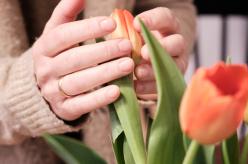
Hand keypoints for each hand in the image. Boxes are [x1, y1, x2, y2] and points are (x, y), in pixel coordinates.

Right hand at [32, 0, 133, 120]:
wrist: (44, 89)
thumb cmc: (58, 56)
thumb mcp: (57, 34)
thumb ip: (66, 13)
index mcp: (44, 48)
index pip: (63, 36)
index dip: (87, 29)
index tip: (111, 23)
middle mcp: (45, 70)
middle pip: (74, 60)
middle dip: (102, 52)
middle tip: (127, 45)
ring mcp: (53, 92)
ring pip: (79, 82)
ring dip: (105, 73)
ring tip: (128, 65)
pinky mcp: (64, 109)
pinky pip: (81, 105)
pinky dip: (99, 99)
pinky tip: (118, 91)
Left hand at [133, 7, 186, 98]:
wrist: (144, 67)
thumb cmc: (136, 45)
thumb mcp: (132, 37)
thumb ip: (126, 34)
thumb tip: (113, 34)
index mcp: (168, 26)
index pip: (165, 17)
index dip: (153, 19)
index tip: (136, 23)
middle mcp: (177, 44)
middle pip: (177, 42)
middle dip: (161, 47)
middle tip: (143, 53)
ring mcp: (178, 63)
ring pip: (175, 65)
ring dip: (155, 69)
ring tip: (138, 72)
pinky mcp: (172, 81)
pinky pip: (165, 84)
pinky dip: (150, 86)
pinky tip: (136, 87)